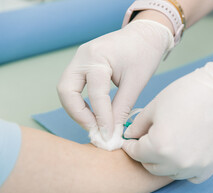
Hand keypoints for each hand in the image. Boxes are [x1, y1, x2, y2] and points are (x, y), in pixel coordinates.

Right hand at [57, 19, 173, 148]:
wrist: (145, 36)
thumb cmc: (144, 54)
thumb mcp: (136, 82)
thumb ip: (122, 108)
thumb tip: (112, 131)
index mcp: (98, 57)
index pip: (95, 94)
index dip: (101, 118)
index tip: (109, 136)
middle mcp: (82, 56)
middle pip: (66, 91)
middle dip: (79, 114)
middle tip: (95, 130)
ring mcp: (79, 59)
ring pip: (66, 90)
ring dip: (77, 110)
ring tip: (95, 125)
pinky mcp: (81, 65)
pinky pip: (73, 87)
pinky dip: (80, 102)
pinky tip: (94, 114)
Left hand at [122, 53, 212, 182]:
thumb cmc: (189, 94)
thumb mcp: (155, 105)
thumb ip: (138, 125)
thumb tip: (130, 136)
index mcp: (158, 146)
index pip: (135, 153)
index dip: (130, 145)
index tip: (130, 141)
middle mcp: (175, 162)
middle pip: (150, 166)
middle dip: (145, 154)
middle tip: (148, 141)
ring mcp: (194, 167)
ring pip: (169, 172)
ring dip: (164, 162)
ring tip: (168, 144)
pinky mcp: (208, 168)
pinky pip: (189, 176)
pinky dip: (183, 167)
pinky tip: (185, 152)